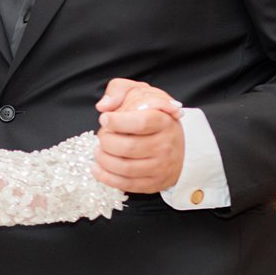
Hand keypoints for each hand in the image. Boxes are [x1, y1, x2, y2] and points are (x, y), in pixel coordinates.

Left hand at [92, 79, 184, 193]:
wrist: (179, 143)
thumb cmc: (153, 115)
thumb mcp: (140, 92)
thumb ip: (118, 90)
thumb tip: (103, 106)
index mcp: (163, 121)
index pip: (140, 123)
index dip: (117, 122)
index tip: (104, 119)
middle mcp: (165, 145)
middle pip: (128, 147)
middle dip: (106, 141)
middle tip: (102, 136)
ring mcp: (160, 167)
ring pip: (125, 168)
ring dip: (104, 159)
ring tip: (98, 150)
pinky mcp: (153, 183)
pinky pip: (126, 185)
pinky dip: (106, 177)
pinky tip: (96, 168)